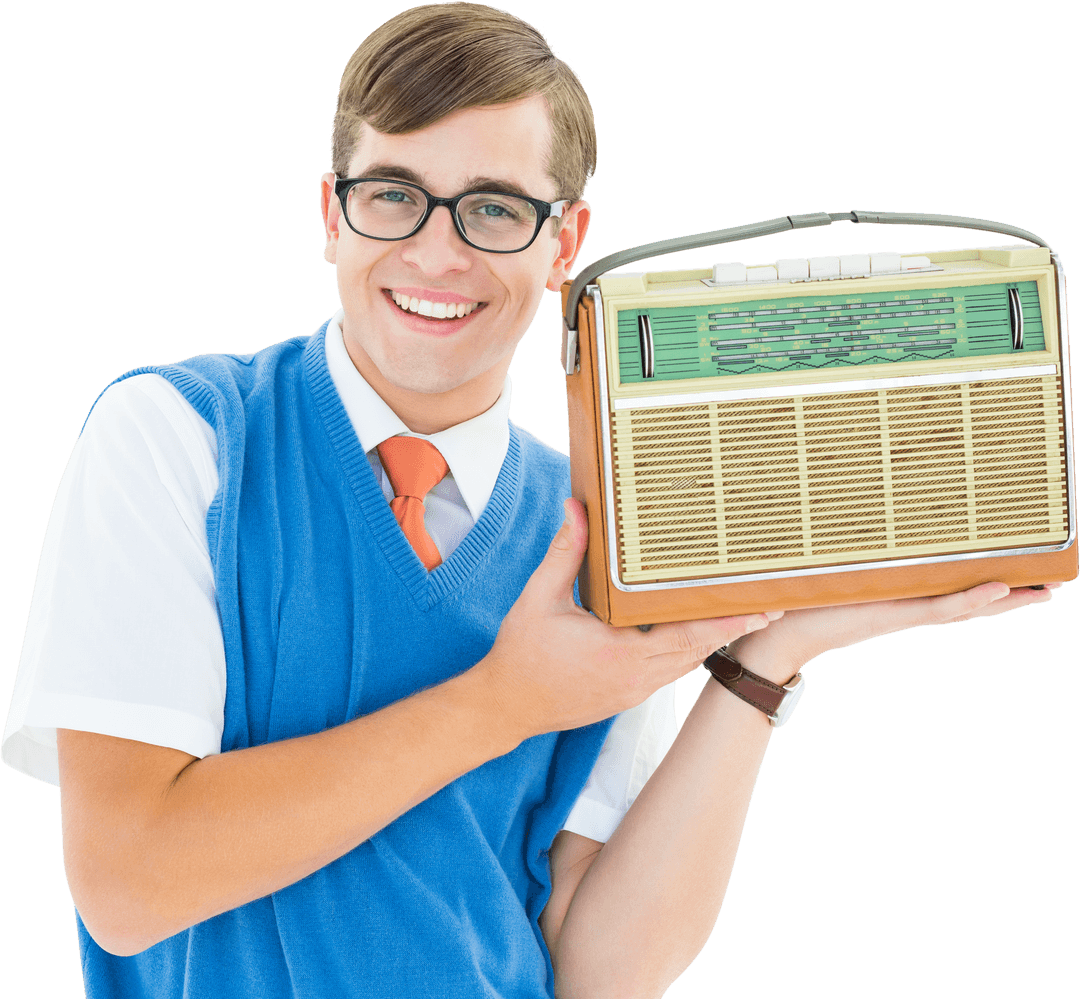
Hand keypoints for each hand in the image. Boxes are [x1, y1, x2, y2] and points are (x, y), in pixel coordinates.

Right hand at [479, 499, 781, 741]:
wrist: (505, 707)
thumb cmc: (521, 654)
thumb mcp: (539, 598)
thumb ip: (565, 553)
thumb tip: (576, 509)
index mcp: (621, 653)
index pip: (688, 636)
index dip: (727, 622)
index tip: (759, 608)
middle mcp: (636, 678)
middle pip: (699, 650)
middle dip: (734, 627)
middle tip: (770, 605)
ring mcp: (634, 691)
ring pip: (687, 663)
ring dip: (715, 640)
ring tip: (746, 616)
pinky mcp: (628, 695)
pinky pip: (670, 671)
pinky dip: (689, 651)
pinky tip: (699, 633)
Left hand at [726, 581, 1063, 682]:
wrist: (778, 632)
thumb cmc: (799, 602)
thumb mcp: (829, 571)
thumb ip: (845, 550)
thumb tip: (844, 512)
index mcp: (897, 596)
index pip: (951, 588)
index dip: (986, 581)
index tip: (1020, 570)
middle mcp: (906, 606)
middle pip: (970, 600)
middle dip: (1012, 593)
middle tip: (1053, 583)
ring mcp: (902, 613)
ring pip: (963, 607)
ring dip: (1003, 600)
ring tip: (1042, 592)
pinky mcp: (890, 617)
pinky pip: (937, 609)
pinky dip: (968, 601)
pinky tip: (1000, 590)